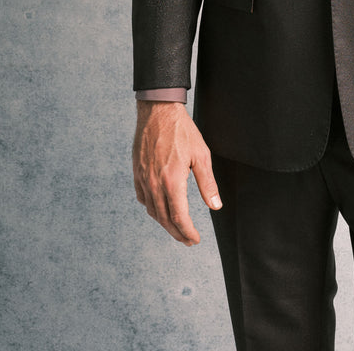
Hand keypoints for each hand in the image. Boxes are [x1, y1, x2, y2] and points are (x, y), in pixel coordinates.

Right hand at [132, 100, 221, 245]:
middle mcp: (155, 184)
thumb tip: (216, 206)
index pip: (179, 217)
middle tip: (187, 240)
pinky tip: (160, 210)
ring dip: (164, 224)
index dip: (187, 232)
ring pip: (152, 211)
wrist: (158, 111)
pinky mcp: (137, 173)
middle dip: (177, 233)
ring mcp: (143, 179)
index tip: (195, 240)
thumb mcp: (202, 155)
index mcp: (172, 181)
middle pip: (164, 219)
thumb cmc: (182, 131)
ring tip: (176, 229)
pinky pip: (143, 199)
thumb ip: (208, 183)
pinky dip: (152, 209)